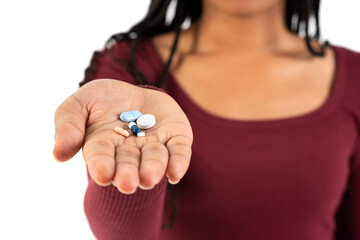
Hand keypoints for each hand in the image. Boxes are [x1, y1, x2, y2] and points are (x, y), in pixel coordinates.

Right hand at [53, 79, 192, 193]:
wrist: (134, 94)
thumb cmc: (104, 101)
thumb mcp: (80, 104)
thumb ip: (67, 125)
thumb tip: (58, 154)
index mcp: (103, 146)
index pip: (101, 158)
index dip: (102, 165)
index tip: (103, 174)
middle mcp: (129, 152)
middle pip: (129, 165)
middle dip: (128, 174)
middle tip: (128, 183)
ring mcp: (154, 146)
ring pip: (155, 160)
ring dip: (153, 169)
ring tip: (149, 178)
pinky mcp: (175, 138)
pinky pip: (179, 152)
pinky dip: (178, 162)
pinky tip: (176, 173)